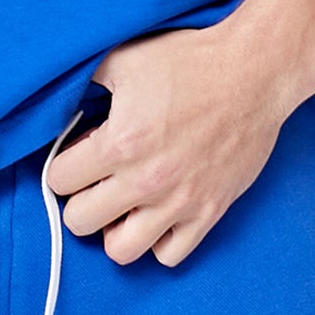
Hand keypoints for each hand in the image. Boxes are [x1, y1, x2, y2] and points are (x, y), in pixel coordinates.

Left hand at [47, 18, 314, 269]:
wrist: (255, 73)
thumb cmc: (192, 61)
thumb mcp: (125, 59)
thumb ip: (85, 81)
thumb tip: (63, 100)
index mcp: (119, 143)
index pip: (58, 180)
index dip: (64, 165)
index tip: (79, 156)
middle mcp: (145, 180)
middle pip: (79, 221)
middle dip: (80, 200)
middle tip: (97, 182)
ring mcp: (179, 202)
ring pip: (121, 250)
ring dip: (114, 229)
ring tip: (124, 205)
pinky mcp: (209, 211)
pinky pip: (170, 255)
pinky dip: (158, 241)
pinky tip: (158, 214)